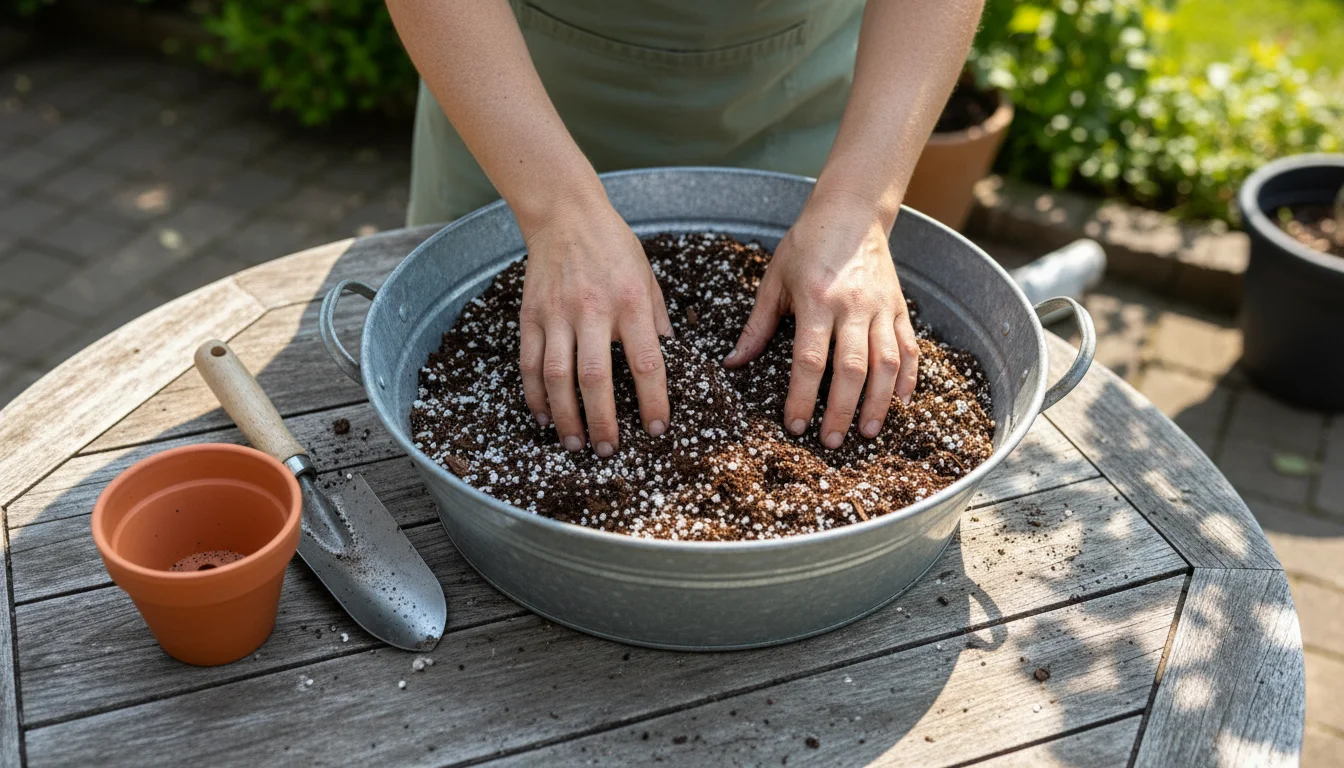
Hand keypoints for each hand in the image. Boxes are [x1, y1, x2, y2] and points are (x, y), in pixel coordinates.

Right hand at [517, 194, 672, 456]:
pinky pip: (529, 363)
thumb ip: (656, 321)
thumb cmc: (614, 247)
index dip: (653, 402)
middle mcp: (593, 310)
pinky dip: (535, 395)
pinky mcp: (531, 315)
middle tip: (609, 451)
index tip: (657, 429)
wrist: (565, 214)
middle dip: (603, 421)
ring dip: (566, 416)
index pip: (646, 363)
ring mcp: (557, 314)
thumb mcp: (648, 278)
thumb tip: (667, 361)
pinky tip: (545, 416)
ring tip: (575, 444)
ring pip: (557, 376)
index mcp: (631, 302)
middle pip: (596, 378)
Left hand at [725, 191, 919, 447]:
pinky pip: (909, 347)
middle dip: (841, 410)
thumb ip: (757, 326)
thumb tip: (733, 364)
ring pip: (887, 363)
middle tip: (831, 442)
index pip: (810, 359)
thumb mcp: (774, 281)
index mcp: (815, 300)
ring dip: (879, 402)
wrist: (850, 210)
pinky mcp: (899, 306)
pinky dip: (909, 378)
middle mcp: (852, 306)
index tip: (796, 425)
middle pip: (851, 368)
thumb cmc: (806, 245)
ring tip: (868, 433)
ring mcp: (880, 307)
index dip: (803, 396)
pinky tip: (902, 403)